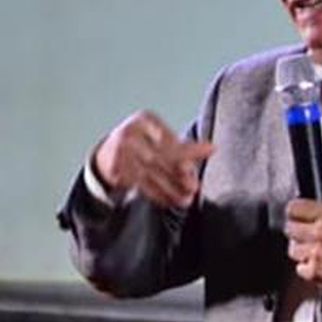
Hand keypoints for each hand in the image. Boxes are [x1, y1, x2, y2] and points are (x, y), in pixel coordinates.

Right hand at [93, 110, 214, 208]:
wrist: (108, 151)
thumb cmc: (144, 141)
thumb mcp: (160, 136)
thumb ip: (185, 146)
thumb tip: (212, 149)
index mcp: (145, 119)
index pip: (168, 137)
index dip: (185, 149)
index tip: (200, 158)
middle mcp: (130, 133)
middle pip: (160, 156)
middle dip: (178, 172)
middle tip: (194, 186)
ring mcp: (121, 153)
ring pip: (151, 174)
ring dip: (171, 189)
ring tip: (187, 199)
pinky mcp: (116, 171)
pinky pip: (141, 185)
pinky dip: (158, 195)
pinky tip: (171, 201)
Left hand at [285, 200, 321, 293]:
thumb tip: (310, 212)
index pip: (295, 207)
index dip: (294, 211)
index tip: (294, 214)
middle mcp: (321, 233)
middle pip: (290, 228)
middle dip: (296, 230)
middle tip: (304, 233)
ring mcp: (317, 254)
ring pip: (292, 249)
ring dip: (301, 249)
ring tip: (313, 250)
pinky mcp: (316, 273)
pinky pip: (300, 268)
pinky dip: (307, 267)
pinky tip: (318, 263)